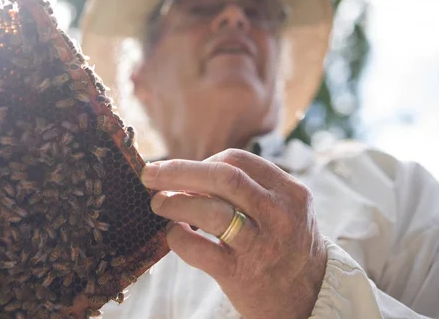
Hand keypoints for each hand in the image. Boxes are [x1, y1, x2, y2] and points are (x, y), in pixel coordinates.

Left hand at [141, 148, 326, 318]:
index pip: (237, 160)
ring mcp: (260, 245)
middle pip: (222, 177)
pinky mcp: (241, 274)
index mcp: (288, 191)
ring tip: (157, 203)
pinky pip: (200, 250)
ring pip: (211, 211)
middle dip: (179, 171)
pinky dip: (178, 237)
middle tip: (149, 173)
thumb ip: (248, 189)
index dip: (202, 161)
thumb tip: (188, 176)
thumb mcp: (283, 209)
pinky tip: (173, 234)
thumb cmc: (285, 245)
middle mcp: (278, 214)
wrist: (309, 298)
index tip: (181, 170)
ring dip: (175, 202)